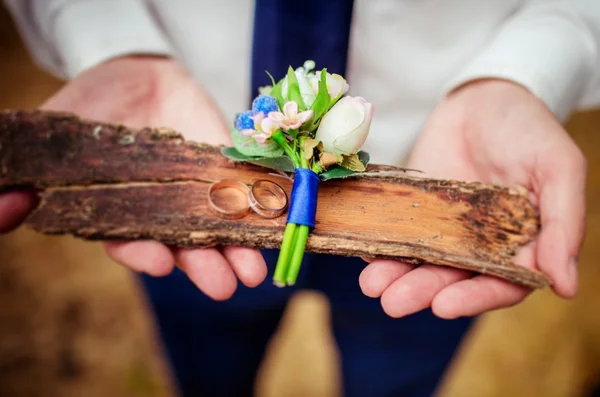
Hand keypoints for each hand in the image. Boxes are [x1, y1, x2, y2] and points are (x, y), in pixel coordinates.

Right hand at [32, 56, 266, 298]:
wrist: (138, 76)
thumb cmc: (92, 106)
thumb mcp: (59, 134)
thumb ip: (37, 173)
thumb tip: (2, 209)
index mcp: (123, 211)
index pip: (130, 241)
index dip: (144, 253)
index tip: (160, 263)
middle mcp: (163, 211)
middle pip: (184, 245)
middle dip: (204, 265)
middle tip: (223, 287)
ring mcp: (197, 193)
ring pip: (219, 228)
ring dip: (238, 250)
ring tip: (255, 271)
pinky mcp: (226, 172)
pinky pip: (246, 192)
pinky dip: (261, 208)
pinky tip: (277, 223)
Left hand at [359, 79, 586, 318]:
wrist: (481, 96)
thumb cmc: (528, 128)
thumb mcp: (556, 166)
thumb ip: (563, 222)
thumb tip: (566, 286)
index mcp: (521, 243)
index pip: (500, 283)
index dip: (473, 297)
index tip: (443, 306)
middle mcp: (481, 244)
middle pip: (452, 278)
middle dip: (422, 291)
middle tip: (393, 303)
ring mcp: (445, 228)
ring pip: (420, 261)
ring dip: (396, 276)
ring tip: (372, 286)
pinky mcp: (416, 210)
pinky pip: (398, 233)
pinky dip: (381, 245)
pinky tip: (363, 253)